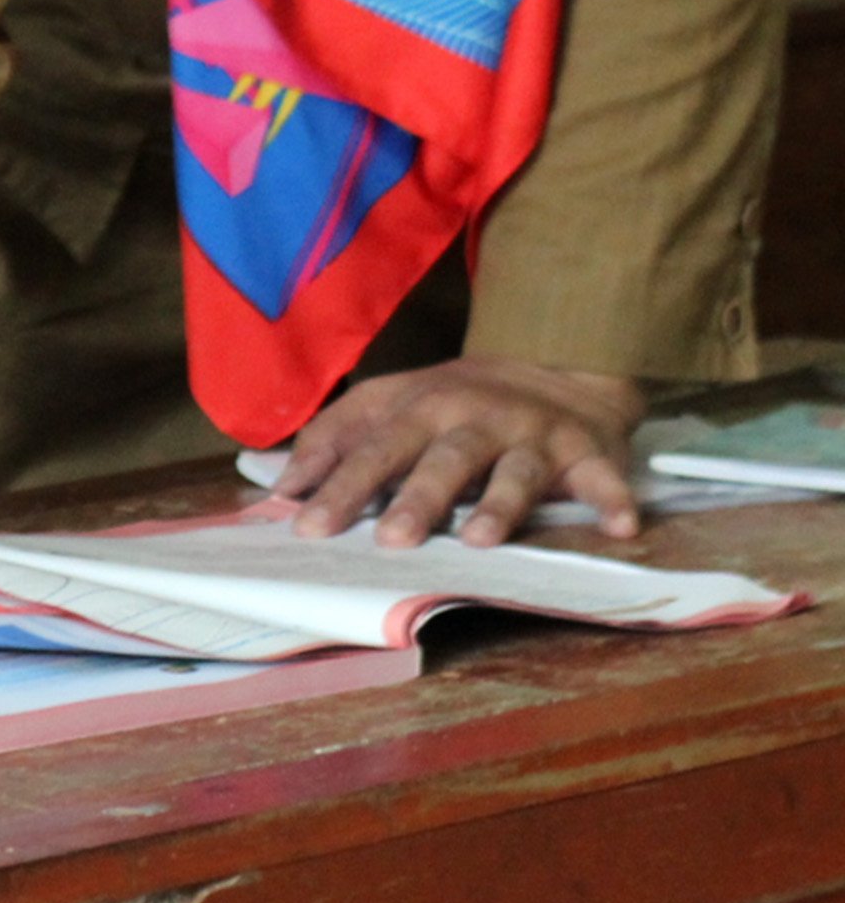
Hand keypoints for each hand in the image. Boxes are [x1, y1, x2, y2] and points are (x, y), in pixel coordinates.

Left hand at [266, 358, 640, 547]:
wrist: (551, 361)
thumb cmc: (452, 400)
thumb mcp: (387, 403)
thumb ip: (335, 439)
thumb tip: (281, 485)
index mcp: (418, 407)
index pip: (372, 448)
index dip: (338, 485)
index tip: (306, 525)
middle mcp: (473, 417)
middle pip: (440, 459)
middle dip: (415, 498)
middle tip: (391, 540)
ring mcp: (532, 434)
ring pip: (513, 471)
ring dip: (499, 505)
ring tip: (479, 541)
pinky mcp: (587, 451)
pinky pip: (603, 477)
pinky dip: (614, 499)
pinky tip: (622, 527)